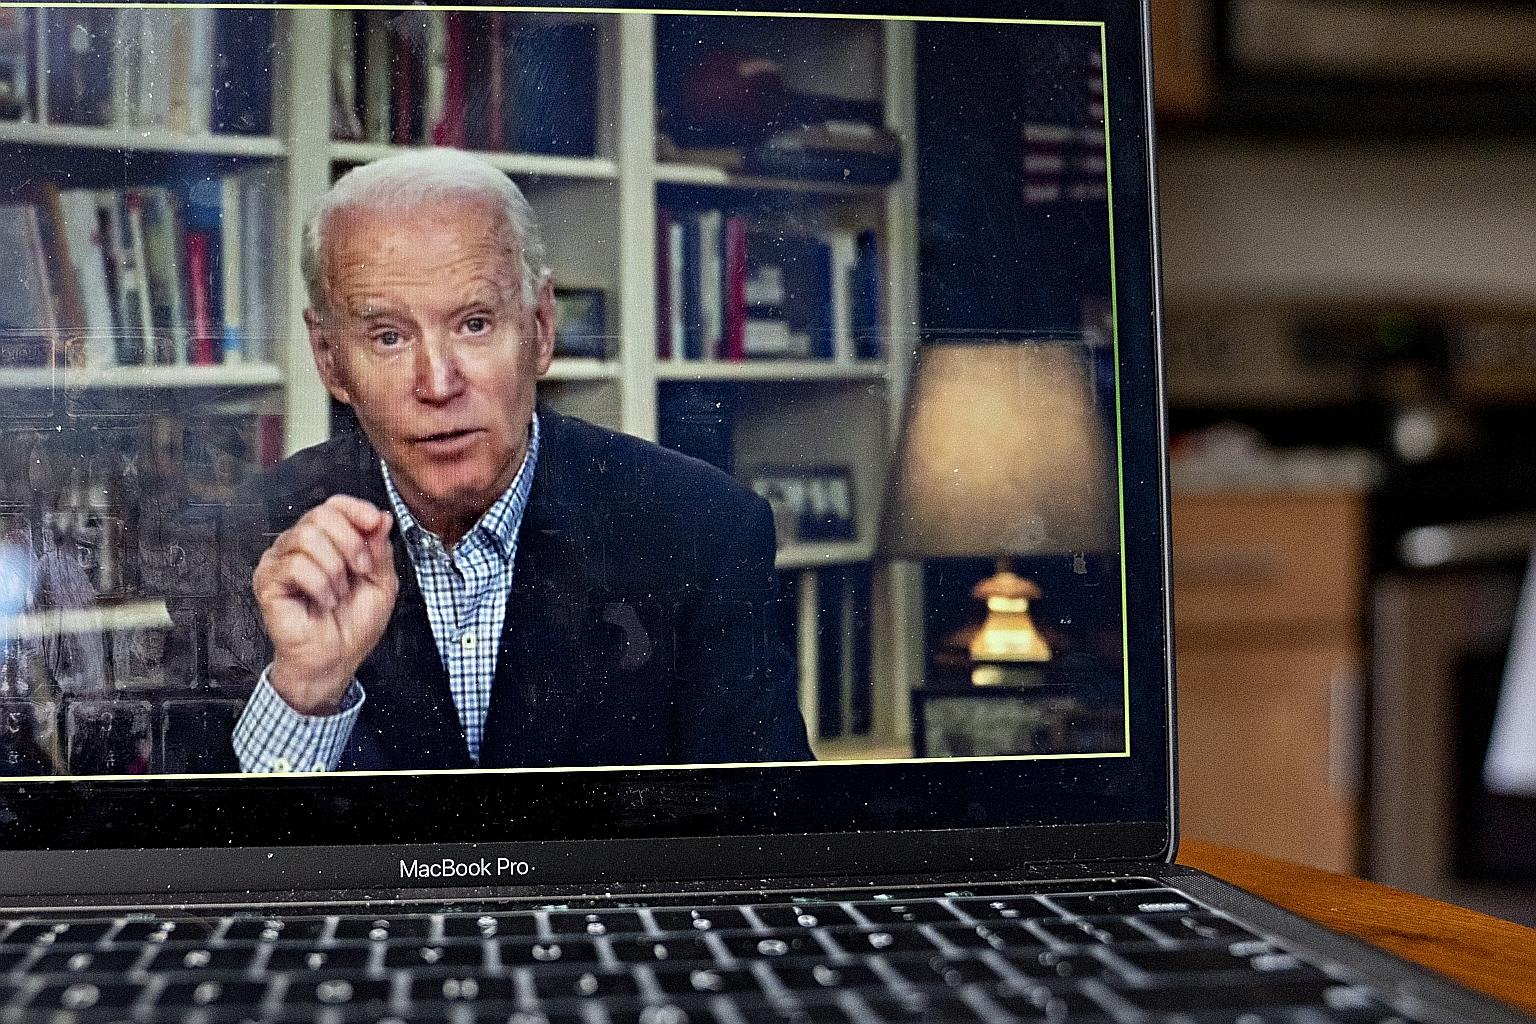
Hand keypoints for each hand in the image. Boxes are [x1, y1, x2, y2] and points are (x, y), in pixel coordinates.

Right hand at [252, 495, 397, 714]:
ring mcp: (279, 561)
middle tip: (361, 570)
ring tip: (339, 593)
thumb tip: (382, 517)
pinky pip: (295, 564)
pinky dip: (319, 584)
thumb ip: (380, 549)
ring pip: (306, 536)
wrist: (334, 659)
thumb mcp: (381, 582)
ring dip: (335, 568)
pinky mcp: (267, 581)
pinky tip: (324, 601)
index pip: (333, 505)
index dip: (355, 509)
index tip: (374, 523)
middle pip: (321, 514)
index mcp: (326, 541)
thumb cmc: (353, 625)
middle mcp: (299, 545)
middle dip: (351, 542)